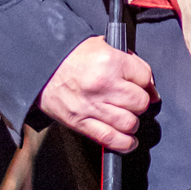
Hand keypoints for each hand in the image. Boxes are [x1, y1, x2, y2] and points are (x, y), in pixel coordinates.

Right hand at [38, 37, 158, 151]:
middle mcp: (103, 85)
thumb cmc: (72, 56)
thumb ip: (126, 59)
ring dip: (133, 123)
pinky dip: (124, 144)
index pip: (144, 77)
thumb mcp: (102, 45)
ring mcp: (92, 106)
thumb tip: (146, 79)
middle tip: (135, 100)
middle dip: (141, 102)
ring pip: (129, 123)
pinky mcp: (80, 123)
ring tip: (130, 119)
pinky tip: (128, 141)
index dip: (148, 83)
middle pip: (140, 102)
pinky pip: (109, 139)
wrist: (42, 67)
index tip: (147, 87)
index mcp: (110, 61)